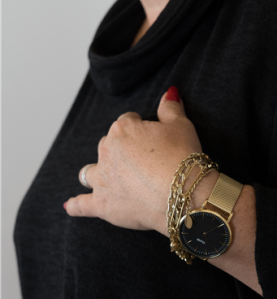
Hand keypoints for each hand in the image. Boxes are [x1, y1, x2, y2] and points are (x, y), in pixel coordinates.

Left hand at [64, 86, 202, 233]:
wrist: (183, 192)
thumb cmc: (183, 157)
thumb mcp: (182, 126)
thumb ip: (171, 108)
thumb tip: (169, 92)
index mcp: (123, 129)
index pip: (127, 121)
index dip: (141, 129)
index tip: (153, 140)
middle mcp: (107, 152)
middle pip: (109, 146)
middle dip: (122, 151)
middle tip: (145, 162)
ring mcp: (103, 180)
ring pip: (91, 172)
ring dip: (97, 172)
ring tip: (108, 178)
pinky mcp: (103, 205)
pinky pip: (83, 205)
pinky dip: (77, 205)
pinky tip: (71, 206)